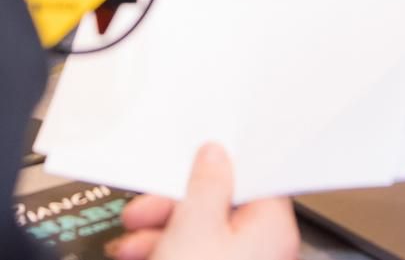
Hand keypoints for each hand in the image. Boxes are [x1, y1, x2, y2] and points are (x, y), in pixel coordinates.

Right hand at [106, 143, 297, 259]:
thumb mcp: (193, 227)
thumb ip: (205, 184)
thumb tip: (215, 156)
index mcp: (273, 228)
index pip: (251, 180)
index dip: (214, 170)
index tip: (185, 166)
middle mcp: (266, 251)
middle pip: (219, 209)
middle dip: (172, 209)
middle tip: (143, 212)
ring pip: (202, 237)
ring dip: (160, 234)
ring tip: (131, 245)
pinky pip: (196, 258)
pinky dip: (166, 254)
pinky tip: (139, 257)